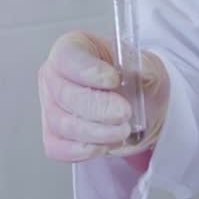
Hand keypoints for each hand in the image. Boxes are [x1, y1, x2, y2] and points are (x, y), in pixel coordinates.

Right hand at [38, 32, 168, 163]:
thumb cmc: (135, 80)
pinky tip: (104, 145)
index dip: (88, 70)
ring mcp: (51, 107)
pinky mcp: (54, 135)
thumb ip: (142, 67)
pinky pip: (58, 147)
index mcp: (74, 48)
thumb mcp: (147, 66)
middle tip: (124, 113)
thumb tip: (140, 72)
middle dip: (97, 108)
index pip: (68, 57)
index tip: (113, 80)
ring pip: (62, 123)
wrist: (140, 107)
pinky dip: (82, 150)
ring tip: (123, 130)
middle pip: (64, 94)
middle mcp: (55, 76)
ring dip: (96, 132)